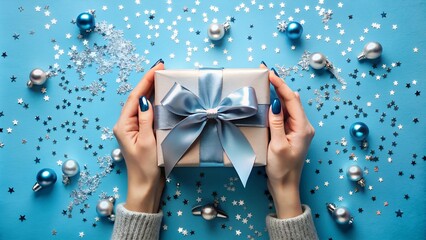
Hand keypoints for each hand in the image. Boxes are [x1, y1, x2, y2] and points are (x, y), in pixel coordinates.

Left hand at [113, 60, 164, 212]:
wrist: (145, 186)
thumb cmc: (145, 167)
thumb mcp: (147, 142)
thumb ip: (146, 119)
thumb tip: (144, 100)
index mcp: (123, 125)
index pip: (134, 98)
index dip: (145, 81)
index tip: (156, 68)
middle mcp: (126, 124)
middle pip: (136, 98)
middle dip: (148, 82)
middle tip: (161, 67)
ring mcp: (133, 128)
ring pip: (141, 104)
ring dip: (151, 90)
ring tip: (161, 77)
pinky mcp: (141, 132)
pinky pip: (147, 113)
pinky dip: (154, 102)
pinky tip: (161, 96)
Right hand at [262, 64, 314, 218]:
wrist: (285, 186)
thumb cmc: (282, 169)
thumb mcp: (277, 146)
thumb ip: (276, 123)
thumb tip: (276, 103)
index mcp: (303, 128)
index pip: (292, 100)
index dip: (281, 85)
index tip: (270, 73)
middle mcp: (303, 126)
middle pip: (292, 100)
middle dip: (279, 85)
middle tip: (266, 72)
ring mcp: (298, 129)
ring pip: (289, 106)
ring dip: (279, 94)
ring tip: (266, 82)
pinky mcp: (292, 133)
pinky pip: (285, 115)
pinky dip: (278, 105)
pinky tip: (270, 100)